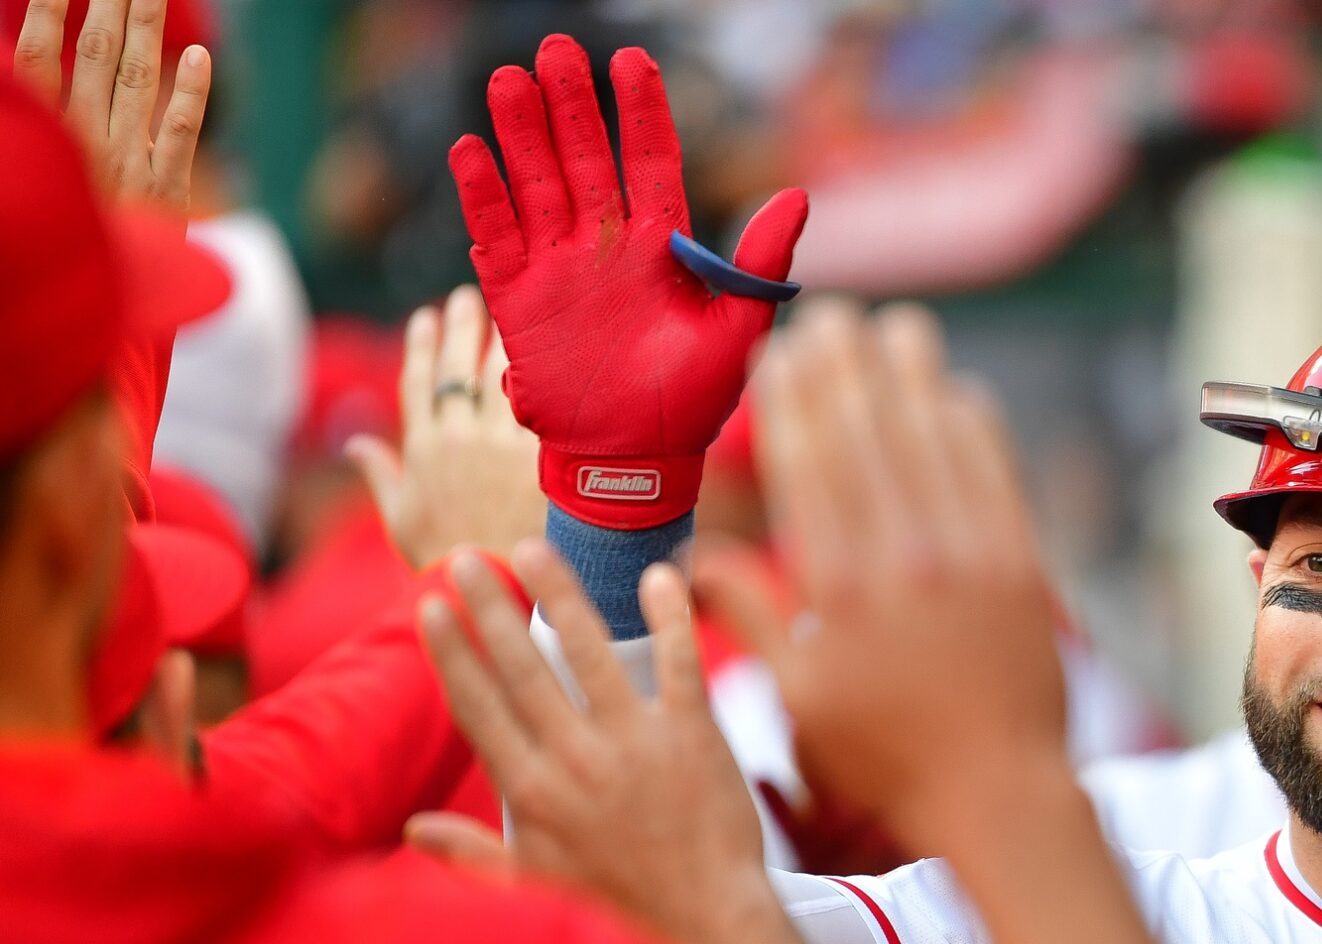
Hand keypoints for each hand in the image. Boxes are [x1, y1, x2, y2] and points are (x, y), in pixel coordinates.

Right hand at [12, 0, 211, 216]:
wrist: (98, 298)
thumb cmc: (67, 229)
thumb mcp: (50, 171)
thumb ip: (48, 118)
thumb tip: (35, 61)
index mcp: (49, 135)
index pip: (40, 57)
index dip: (49, 11)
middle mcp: (86, 142)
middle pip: (97, 57)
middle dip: (108, 4)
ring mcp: (130, 164)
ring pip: (138, 81)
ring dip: (146, 29)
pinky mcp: (167, 190)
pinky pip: (181, 133)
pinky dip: (190, 94)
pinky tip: (198, 57)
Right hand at [348, 286, 545, 571]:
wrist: (495, 587)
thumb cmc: (446, 560)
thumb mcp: (401, 521)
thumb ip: (380, 476)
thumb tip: (355, 445)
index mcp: (422, 449)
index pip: (418, 384)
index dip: (421, 347)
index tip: (426, 317)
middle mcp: (459, 438)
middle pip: (459, 368)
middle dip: (463, 327)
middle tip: (471, 296)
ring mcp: (501, 444)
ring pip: (503, 377)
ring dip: (506, 340)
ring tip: (517, 312)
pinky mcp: (540, 455)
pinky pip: (543, 404)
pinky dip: (545, 375)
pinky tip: (557, 352)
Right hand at [410, 544, 774, 943]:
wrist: (709, 922)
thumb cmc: (622, 907)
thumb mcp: (536, 885)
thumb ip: (472, 853)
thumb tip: (412, 831)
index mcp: (532, 793)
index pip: (478, 707)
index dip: (451, 654)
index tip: (429, 609)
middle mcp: (577, 759)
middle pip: (521, 667)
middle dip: (489, 608)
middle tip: (465, 557)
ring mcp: (637, 743)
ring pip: (590, 651)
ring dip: (560, 594)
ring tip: (533, 548)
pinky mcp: (695, 735)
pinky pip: (679, 662)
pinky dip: (671, 616)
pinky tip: (658, 575)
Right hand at [448, 34, 806, 529]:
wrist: (638, 462)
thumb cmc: (694, 404)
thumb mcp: (740, 333)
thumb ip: (760, 266)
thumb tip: (798, 195)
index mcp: (660, 249)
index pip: (651, 163)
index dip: (641, 114)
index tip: (633, 61)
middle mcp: (605, 248)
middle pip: (583, 160)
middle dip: (570, 106)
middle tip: (555, 49)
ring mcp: (558, 270)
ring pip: (535, 185)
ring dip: (521, 135)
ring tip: (509, 81)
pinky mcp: (518, 302)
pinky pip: (495, 239)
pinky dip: (482, 197)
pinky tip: (469, 151)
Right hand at [697, 299, 1071, 857]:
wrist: (996, 792)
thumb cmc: (886, 758)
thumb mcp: (799, 700)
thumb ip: (752, 620)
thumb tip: (694, 561)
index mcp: (838, 588)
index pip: (808, 467)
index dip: (792, 401)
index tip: (778, 356)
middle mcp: (904, 559)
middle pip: (868, 435)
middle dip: (846, 367)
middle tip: (832, 317)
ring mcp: (970, 556)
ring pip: (934, 440)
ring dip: (912, 377)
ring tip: (895, 326)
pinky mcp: (1022, 565)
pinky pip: (994, 474)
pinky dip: (973, 427)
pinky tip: (955, 394)